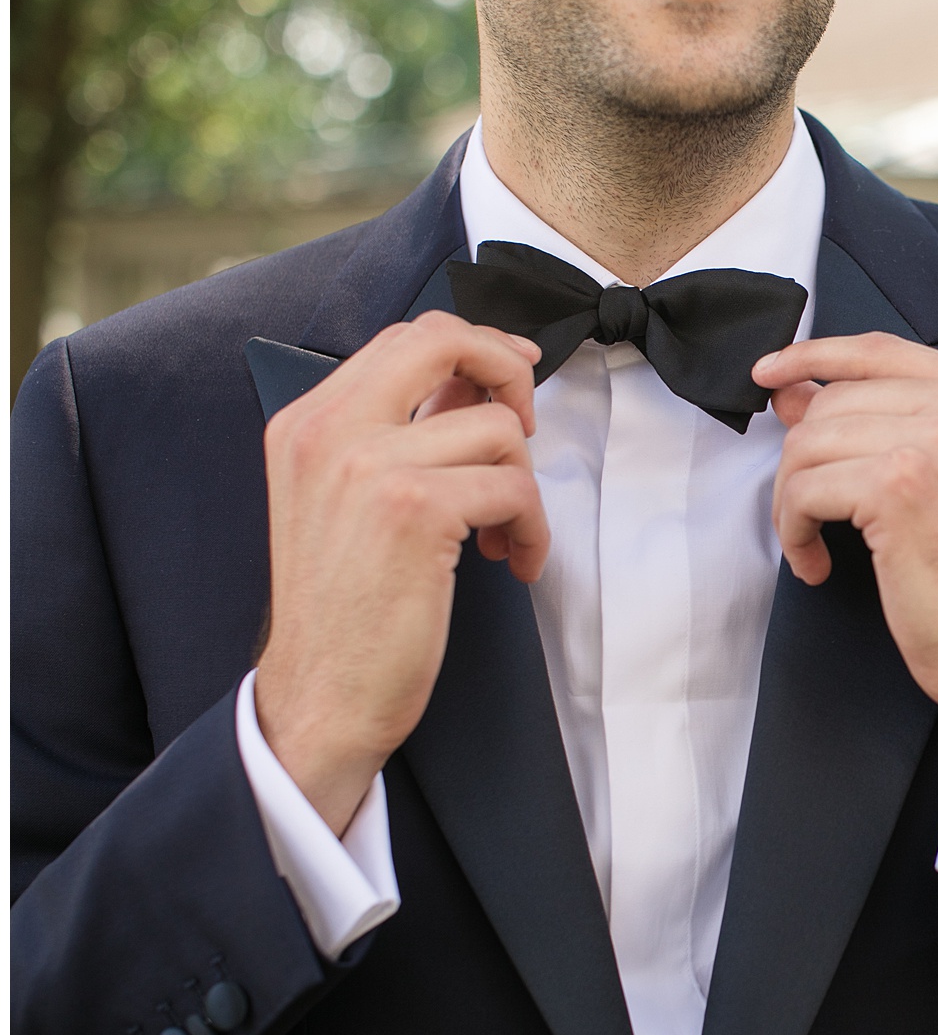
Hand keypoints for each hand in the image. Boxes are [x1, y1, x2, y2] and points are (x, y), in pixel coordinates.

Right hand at [255, 312, 548, 834]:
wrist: (319, 696)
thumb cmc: (344, 610)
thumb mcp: (349, 501)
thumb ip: (398, 436)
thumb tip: (473, 389)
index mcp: (307, 424)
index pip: (406, 338)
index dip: (476, 346)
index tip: (515, 375)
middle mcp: (329, 431)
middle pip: (446, 342)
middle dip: (511, 373)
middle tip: (528, 428)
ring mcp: (369, 465)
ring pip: (496, 428)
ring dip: (523, 485)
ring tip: (506, 534)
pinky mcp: (415, 509)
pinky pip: (513, 487)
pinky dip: (533, 527)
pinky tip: (515, 561)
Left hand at [754, 332, 937, 783]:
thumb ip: (888, 425)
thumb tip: (796, 394)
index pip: (880, 350)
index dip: (814, 356)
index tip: (771, 374)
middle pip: (835, 401)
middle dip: (802, 459)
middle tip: (805, 514)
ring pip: (810, 443)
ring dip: (792, 500)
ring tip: (813, 543)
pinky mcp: (900, 487)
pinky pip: (805, 488)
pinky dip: (795, 530)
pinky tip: (818, 563)